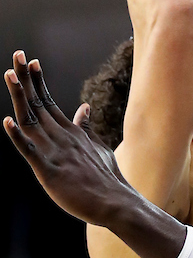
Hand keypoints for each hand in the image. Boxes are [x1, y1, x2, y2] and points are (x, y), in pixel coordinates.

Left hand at [4, 53, 131, 225]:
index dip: (38, 82)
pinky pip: (29, 152)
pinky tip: (7, 122)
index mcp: (70, 133)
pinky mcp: (50, 171)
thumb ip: (86, 127)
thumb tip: (83, 107)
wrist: (117, 203)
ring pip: (31, 120)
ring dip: (20, 97)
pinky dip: (17, 137)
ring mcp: (55, 153)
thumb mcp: (97, 147)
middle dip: (26, 79)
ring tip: (10, 75)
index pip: (49, 102)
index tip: (31, 61)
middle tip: (17, 54)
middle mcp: (61, 138)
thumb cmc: (107, 179)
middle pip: (38, 104)